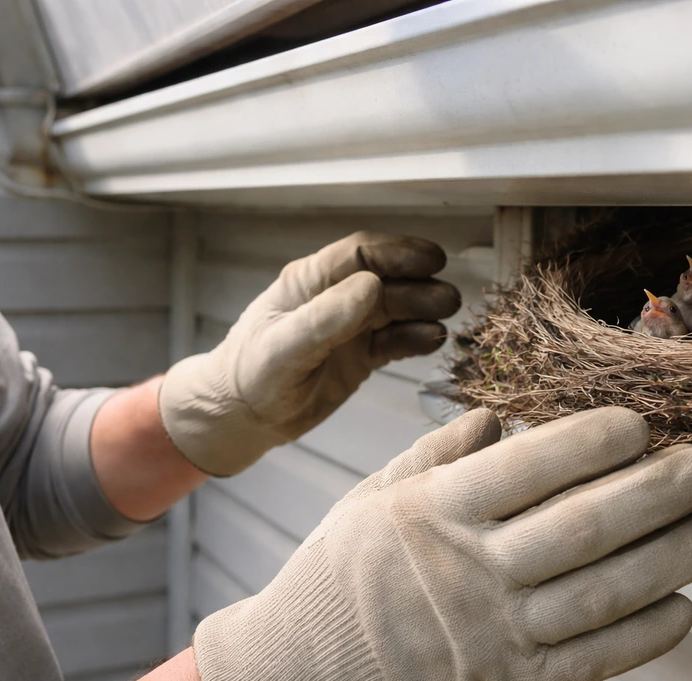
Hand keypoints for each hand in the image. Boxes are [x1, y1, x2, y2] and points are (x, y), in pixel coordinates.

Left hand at [158, 231, 459, 475]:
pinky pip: (394, 341)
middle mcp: (334, 298)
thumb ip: (326, 318)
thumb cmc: (251, 374)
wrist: (241, 416)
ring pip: (395, 310)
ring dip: (422, 310)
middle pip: (386, 281)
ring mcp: (349, 327)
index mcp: (309, 282)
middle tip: (450, 298)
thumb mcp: (285, 347)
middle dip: (419, 285)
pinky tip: (434, 340)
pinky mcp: (360, 355)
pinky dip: (415, 339)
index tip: (432, 260)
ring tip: (448, 316)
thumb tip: (374, 285)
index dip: (398, 253)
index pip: (360, 255)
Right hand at [192, 407, 691, 680]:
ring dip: (668, 561)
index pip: (530, 467)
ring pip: (599, 594)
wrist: (301, 672)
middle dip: (655, 491)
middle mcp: (470, 570)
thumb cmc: (341, 572)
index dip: (592, 442)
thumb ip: (438, 452)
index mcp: (436, 511)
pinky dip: (641, 637)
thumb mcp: (374, 494)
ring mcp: (491, 633)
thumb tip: (498, 414)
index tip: (640, 422)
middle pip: (582, 526)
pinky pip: (586, 662)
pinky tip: (682, 607)